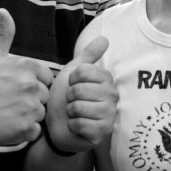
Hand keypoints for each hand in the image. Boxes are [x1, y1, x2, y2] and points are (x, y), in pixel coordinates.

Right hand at [0, 8, 53, 144]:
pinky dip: (25, 131)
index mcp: (29, 67)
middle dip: (31, 99)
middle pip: (44, 96)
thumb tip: (4, 11)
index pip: (46, 78)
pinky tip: (9, 124)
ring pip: (41, 113)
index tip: (15, 87)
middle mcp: (32, 86)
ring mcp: (30, 108)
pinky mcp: (26, 129)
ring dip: (29, 115)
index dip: (32, 83)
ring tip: (9, 112)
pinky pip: (35, 131)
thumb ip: (4, 33)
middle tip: (10, 101)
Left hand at [46, 36, 117, 152]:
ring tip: (75, 114)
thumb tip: (105, 38)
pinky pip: (80, 123)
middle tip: (73, 102)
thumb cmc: (66, 97)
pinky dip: (72, 125)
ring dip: (70, 111)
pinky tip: (76, 126)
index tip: (73, 85)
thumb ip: (89, 55)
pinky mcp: (102, 133)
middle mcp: (112, 96)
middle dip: (69, 97)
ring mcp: (109, 115)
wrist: (58, 125)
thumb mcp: (74, 72)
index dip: (71, 79)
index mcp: (106, 80)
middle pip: (79, 89)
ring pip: (78, 107)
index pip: (82, 72)